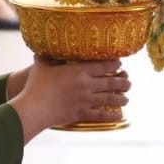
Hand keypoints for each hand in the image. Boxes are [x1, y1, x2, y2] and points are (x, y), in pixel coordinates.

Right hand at [9, 56, 130, 140]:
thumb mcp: (41, 66)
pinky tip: (119, 116)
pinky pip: (101, 115)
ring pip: (110, 99)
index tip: (120, 64)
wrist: (34, 108)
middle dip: (123, 82)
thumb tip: (41, 48)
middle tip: (129, 82)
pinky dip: (112, 115)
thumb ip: (46, 57)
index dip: (115, 64)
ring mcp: (85, 100)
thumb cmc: (35, 86)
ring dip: (121, 99)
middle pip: (111, 82)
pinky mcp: (81, 114)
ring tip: (126, 99)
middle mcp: (86, 85)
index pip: (104, 66)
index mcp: (79, 70)